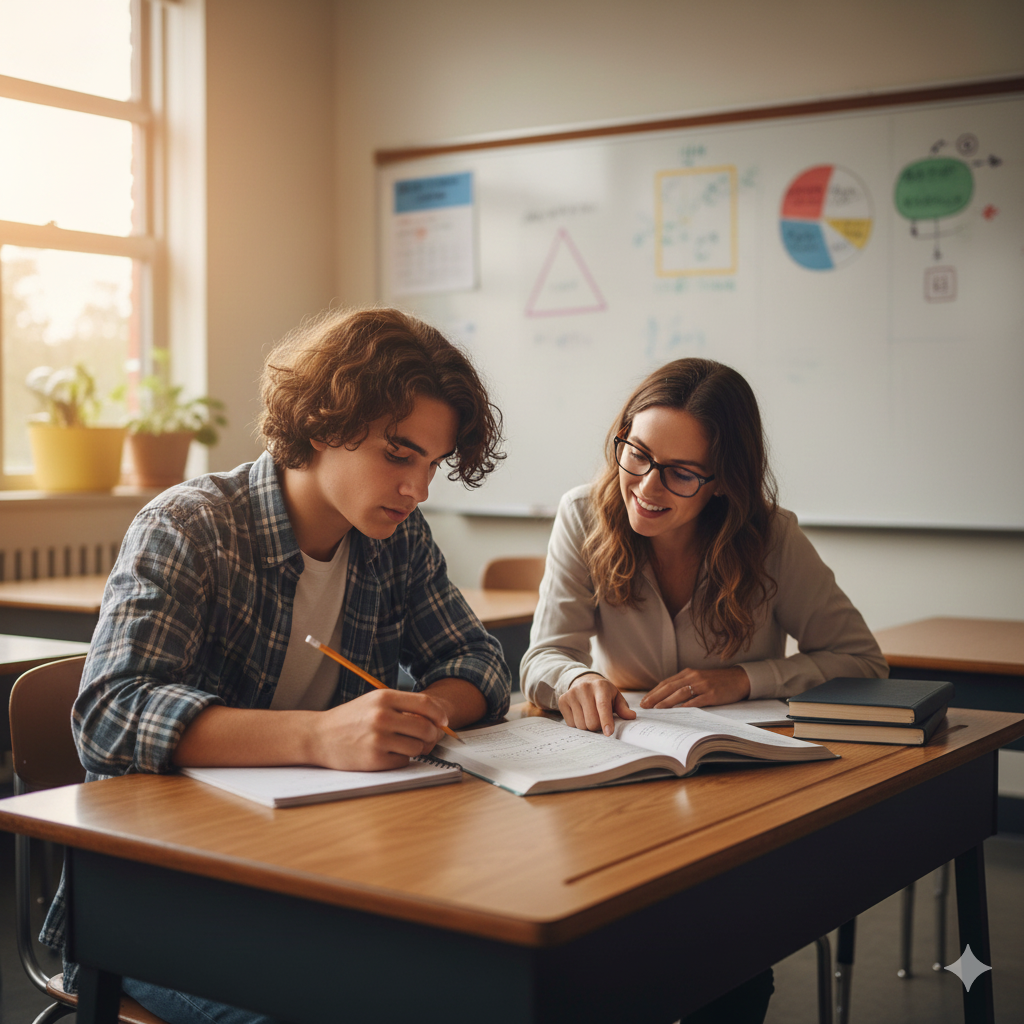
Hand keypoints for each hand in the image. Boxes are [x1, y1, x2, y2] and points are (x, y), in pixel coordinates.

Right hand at [308, 688, 449, 770]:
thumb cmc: (351, 719)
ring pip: (417, 747)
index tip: (443, 721)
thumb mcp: (374, 702)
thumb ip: (402, 706)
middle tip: (425, 737)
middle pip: (426, 728)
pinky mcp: (374, 759)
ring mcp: (378, 739)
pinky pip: (403, 761)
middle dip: (430, 735)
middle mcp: (382, 717)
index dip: (439, 715)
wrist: (319, 736)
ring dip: (415, 749)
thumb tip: (435, 719)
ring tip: (401, 744)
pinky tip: (387, 753)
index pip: (426, 704)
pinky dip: (400, 759)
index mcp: (384, 698)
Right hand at [558, 673, 635, 735]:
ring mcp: (571, 694)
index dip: (606, 721)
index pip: (602, 706)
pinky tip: (580, 714)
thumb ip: (623, 708)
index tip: (608, 733)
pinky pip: (571, 724)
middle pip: (591, 721)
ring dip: (587, 726)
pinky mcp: (562, 700)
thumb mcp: (615, 697)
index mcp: (600, 686)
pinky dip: (577, 724)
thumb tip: (631, 716)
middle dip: (597, 727)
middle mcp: (584, 688)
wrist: (583, 681)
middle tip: (599, 721)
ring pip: (581, 725)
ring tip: (589, 716)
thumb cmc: (603, 693)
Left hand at [639, 666, 749, 708]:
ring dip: (667, 701)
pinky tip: (679, 711)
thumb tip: (666, 698)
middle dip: (655, 697)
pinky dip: (687, 705)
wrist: (739, 679)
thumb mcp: (698, 679)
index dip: (654, 692)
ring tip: (657, 709)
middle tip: (644, 705)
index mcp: (688, 673)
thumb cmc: (716, 681)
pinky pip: (697, 700)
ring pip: (681, 692)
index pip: (666, 683)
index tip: (644, 700)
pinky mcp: (713, 694)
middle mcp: (693, 677)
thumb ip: (684, 685)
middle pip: (670, 687)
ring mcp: (703, 685)